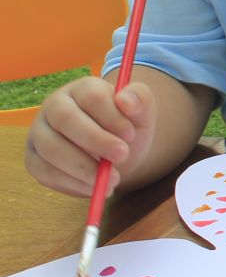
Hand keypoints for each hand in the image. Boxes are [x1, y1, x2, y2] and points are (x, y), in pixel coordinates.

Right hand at [25, 76, 157, 196]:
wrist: (115, 152)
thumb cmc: (126, 128)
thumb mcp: (141, 114)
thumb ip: (140, 100)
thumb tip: (126, 100)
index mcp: (82, 89)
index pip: (91, 96)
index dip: (112, 116)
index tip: (131, 134)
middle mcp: (54, 105)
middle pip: (65, 118)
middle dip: (95, 141)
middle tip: (122, 156)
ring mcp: (39, 131)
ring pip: (51, 148)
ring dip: (84, 168)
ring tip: (113, 180)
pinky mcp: (33, 158)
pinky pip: (45, 172)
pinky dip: (72, 184)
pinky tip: (95, 188)